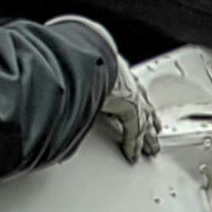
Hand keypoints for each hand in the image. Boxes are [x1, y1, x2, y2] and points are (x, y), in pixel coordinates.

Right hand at [50, 15, 157, 162]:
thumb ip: (73, 83)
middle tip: (156, 131)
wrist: (83, 56)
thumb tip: (56, 90)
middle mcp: (125, 81)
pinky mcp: (130, 107)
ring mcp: (130, 94)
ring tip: (151, 148)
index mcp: (114, 69)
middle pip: (142, 104)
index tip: (139, 109)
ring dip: (146, 136)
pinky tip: (133, 155)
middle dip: (149, 119)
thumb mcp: (77, 73)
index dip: (134, 100)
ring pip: (144, 119)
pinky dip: (133, 144)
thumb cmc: (77, 61)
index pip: (128, 86)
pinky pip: (135, 130)